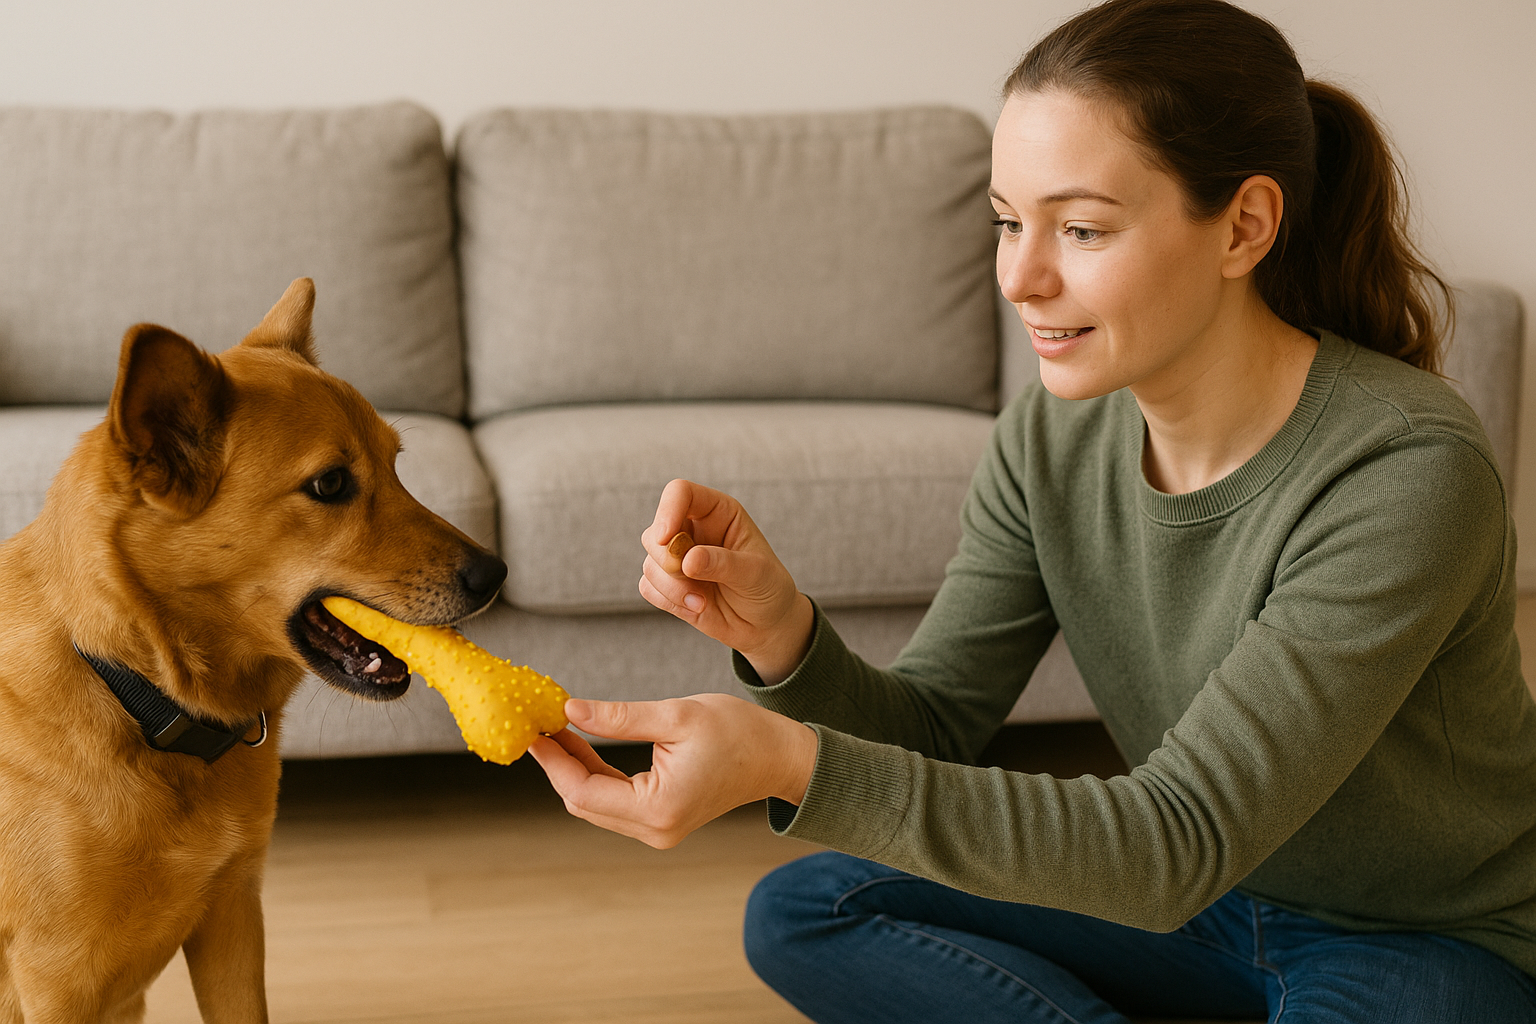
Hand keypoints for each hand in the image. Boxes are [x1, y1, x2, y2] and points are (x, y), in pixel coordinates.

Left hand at [529, 695, 817, 848]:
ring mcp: (658, 831)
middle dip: (559, 764)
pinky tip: (583, 743)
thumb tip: (571, 710)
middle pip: (584, 802)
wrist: (779, 757)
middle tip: (540, 724)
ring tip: (558, 728)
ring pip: (596, 803)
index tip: (534, 731)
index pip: (584, 790)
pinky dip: (596, 774)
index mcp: (658, 808)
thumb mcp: (676, 716)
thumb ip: (619, 718)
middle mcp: (655, 830)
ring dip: (575, 768)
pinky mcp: (661, 821)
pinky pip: (614, 801)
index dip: (554, 760)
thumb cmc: (739, 733)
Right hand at [639, 479, 814, 683]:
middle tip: (692, 577)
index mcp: (717, 512)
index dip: (667, 510)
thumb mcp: (756, 573)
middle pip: (655, 532)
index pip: (680, 493)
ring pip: (650, 563)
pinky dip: (667, 601)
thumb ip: (724, 564)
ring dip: (672, 588)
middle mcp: (693, 530)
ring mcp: (678, 557)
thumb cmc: (767, 588)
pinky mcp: (669, 584)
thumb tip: (687, 561)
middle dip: (668, 561)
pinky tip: (695, 607)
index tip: (666, 539)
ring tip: (702, 601)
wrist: (764, 624)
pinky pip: (648, 587)